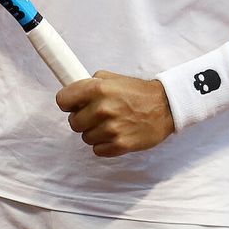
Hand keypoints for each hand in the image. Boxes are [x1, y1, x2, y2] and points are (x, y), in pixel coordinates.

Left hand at [55, 71, 174, 156]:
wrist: (166, 107)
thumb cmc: (138, 92)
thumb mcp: (113, 78)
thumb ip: (91, 83)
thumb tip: (73, 93)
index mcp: (98, 88)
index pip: (62, 100)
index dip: (68, 103)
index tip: (74, 105)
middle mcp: (102, 108)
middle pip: (73, 122)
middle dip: (82, 119)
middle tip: (96, 116)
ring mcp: (111, 128)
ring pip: (85, 138)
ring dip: (95, 133)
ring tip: (110, 124)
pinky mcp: (120, 145)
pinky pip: (97, 150)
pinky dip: (104, 145)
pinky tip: (115, 135)